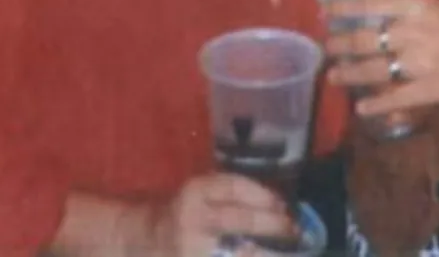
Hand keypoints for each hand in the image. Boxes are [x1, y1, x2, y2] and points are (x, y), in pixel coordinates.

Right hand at [139, 173, 296, 256]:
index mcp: (196, 191)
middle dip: (272, 225)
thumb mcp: (201, 194)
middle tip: (294, 230)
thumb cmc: (183, 211)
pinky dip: (246, 256)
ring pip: (236, 250)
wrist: (144, 238)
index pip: (234, 187)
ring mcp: (190, 247)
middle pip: (239, 219)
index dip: (263, 195)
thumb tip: (279, 207)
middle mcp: (192, 217)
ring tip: (286, 251)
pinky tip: (258, 255)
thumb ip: (231, 197)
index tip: (284, 205)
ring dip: (262, 252)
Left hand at [323, 0, 438, 114]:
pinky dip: (376, 104)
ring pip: (374, 69)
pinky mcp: (435, 89)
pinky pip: (398, 98)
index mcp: (419, 3)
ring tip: (333, 75)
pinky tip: (362, 108)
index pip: (371, 1)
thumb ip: (414, 12)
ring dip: (349, 73)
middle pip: (366, 38)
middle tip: (327, 47)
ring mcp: (423, 62)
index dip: (344, 6)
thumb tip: (383, 18)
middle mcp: (415, 31)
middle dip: (340, 44)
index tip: (325, 10)